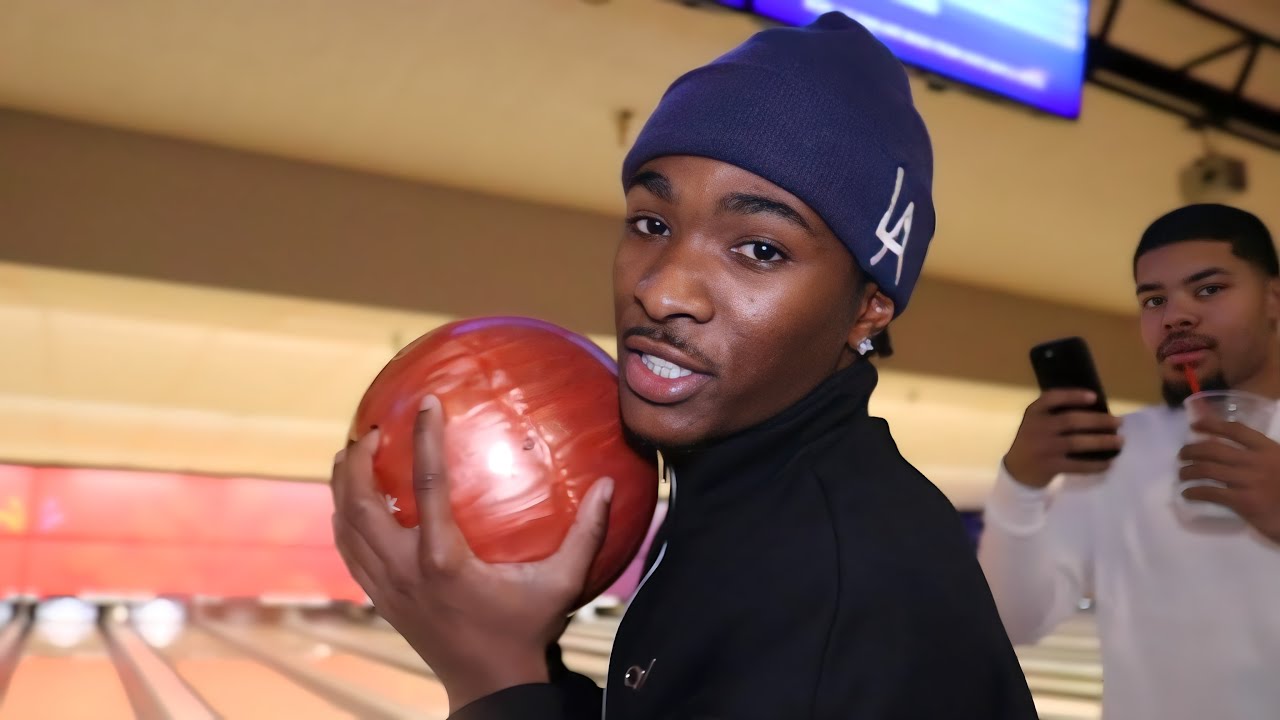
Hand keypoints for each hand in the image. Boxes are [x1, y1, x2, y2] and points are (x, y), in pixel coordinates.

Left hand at [330, 395, 614, 711]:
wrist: (490, 686)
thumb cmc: (528, 630)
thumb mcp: (563, 583)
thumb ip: (588, 533)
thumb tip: (610, 485)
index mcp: (444, 560)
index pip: (427, 484)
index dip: (425, 437)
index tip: (425, 402)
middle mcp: (407, 571)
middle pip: (363, 504)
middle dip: (358, 460)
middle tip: (371, 428)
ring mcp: (388, 588)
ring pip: (346, 528)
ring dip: (342, 487)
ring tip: (350, 453)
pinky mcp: (382, 601)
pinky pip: (349, 553)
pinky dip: (343, 522)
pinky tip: (349, 503)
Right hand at [1002, 389, 1123, 487]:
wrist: (1017, 470)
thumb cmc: (1033, 441)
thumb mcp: (1035, 423)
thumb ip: (1054, 414)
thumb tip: (1095, 411)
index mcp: (1034, 413)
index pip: (1053, 398)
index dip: (1074, 396)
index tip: (1094, 397)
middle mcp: (1037, 428)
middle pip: (1072, 420)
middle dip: (1099, 420)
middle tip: (1119, 422)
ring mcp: (1044, 448)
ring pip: (1078, 442)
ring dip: (1102, 441)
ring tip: (1120, 441)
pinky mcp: (1050, 466)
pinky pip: (1078, 465)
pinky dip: (1095, 464)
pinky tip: (1108, 462)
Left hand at [1179, 417, 1279, 542]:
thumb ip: (1264, 457)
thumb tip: (1237, 453)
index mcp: (1270, 449)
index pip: (1236, 430)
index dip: (1212, 424)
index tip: (1195, 425)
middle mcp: (1257, 461)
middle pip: (1215, 449)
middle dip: (1192, 449)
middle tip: (1182, 455)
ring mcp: (1250, 481)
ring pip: (1208, 469)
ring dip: (1189, 470)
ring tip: (1182, 474)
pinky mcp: (1244, 501)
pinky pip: (1211, 492)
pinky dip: (1194, 491)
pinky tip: (1188, 494)